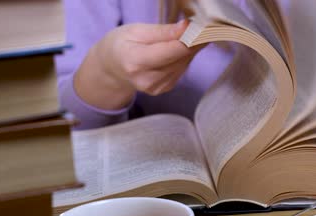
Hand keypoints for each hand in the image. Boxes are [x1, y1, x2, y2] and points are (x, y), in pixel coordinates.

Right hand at [74, 20, 202, 109]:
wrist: (112, 67)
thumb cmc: (122, 44)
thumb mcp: (136, 31)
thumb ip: (163, 32)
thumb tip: (186, 28)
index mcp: (136, 62)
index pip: (173, 50)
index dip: (192, 38)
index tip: (203, 26)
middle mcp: (147, 79)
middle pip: (181, 57)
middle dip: (194, 41)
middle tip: (200, 27)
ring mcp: (156, 87)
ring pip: (185, 63)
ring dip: (189, 49)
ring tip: (187, 35)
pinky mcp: (164, 89)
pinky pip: (182, 69)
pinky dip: (183, 57)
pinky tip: (177, 49)